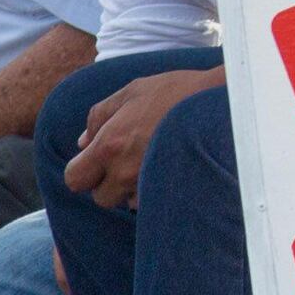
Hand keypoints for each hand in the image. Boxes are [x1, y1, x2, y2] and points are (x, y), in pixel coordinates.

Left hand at [61, 69, 202, 210]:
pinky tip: (164, 168)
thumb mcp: (131, 91)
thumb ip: (99, 116)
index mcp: (109, 145)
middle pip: (100, 198)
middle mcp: (125, 172)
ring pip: (126, 203)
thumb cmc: (175, 91)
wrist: (220, 101)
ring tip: (147, 162)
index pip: (74, 179)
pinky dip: (152, 190)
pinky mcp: (172, 191)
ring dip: (130, 189)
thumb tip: (83, 142)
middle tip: (124, 160)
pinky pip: (151, 202)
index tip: (94, 161)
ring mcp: (150, 185)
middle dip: (106, 183)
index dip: (81, 171)